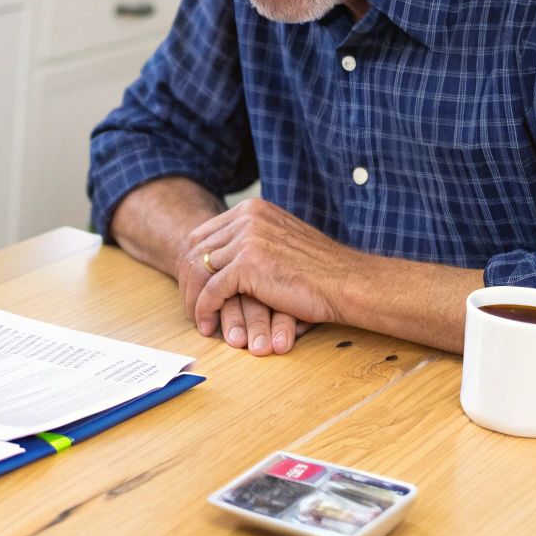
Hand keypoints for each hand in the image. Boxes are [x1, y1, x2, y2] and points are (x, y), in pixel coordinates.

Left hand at [178, 199, 359, 351]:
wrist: (347, 282)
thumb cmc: (321, 270)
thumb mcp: (281, 242)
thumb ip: (255, 242)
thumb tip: (223, 262)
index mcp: (252, 209)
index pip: (204, 233)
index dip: (194, 263)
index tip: (194, 287)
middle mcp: (246, 218)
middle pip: (195, 249)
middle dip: (188, 281)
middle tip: (190, 307)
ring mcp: (246, 239)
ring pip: (199, 270)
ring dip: (194, 298)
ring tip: (198, 320)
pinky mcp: (247, 264)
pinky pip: (212, 291)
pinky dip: (206, 310)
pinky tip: (208, 325)